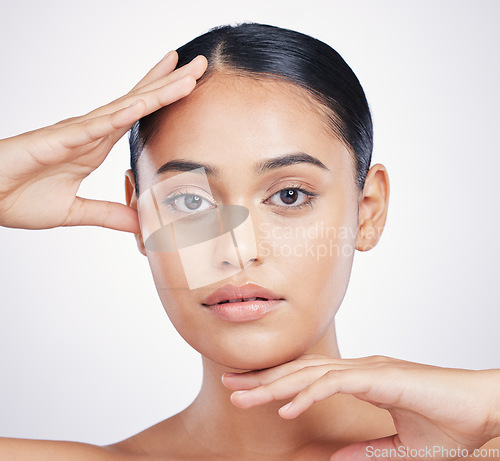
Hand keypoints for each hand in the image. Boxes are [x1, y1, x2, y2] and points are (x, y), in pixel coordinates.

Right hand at [0, 51, 206, 232]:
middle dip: (170, 82)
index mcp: (96, 145)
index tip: (189, 84)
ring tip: (184, 72)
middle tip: (200, 63)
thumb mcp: (77, 212)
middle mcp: (91, 132)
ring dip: (155, 90)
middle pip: (139, 102)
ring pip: (124, 107)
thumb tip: (139, 223)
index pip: (138, 116)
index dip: (163, 99)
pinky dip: (118, 115)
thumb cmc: (19, 198)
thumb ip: (109, 215)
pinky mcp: (58, 140)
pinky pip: (93, 125)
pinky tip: (142, 104)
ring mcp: (76, 132)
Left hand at [222, 354, 499, 459]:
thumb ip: (367, 450)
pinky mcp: (381, 378)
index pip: (309, 378)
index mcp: (362, 378)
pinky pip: (337, 385)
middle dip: (263, 380)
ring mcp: (370, 370)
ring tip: (244, 398)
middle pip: (301, 372)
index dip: (277, 384)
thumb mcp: (400, 447)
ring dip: (276, 387)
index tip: (248, 392)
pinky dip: (309, 395)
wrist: (486, 412)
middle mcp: (360, 369)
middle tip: (229, 386)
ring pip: (311, 374)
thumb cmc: (449, 425)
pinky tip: (287, 409)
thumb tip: (335, 459)